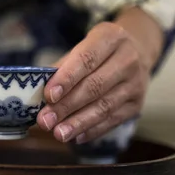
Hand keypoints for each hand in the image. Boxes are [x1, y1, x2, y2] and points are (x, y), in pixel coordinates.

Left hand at [37, 9, 162, 143]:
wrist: (137, 52)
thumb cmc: (98, 53)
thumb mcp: (82, 48)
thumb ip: (62, 67)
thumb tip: (37, 92)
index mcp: (111, 38)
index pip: (87, 59)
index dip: (67, 78)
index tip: (48, 96)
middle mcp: (128, 59)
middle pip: (95, 86)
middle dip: (67, 106)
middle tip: (45, 121)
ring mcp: (136, 83)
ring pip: (105, 107)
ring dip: (79, 123)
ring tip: (58, 134)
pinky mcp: (137, 104)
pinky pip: (113, 120)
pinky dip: (93, 130)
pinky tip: (76, 137)